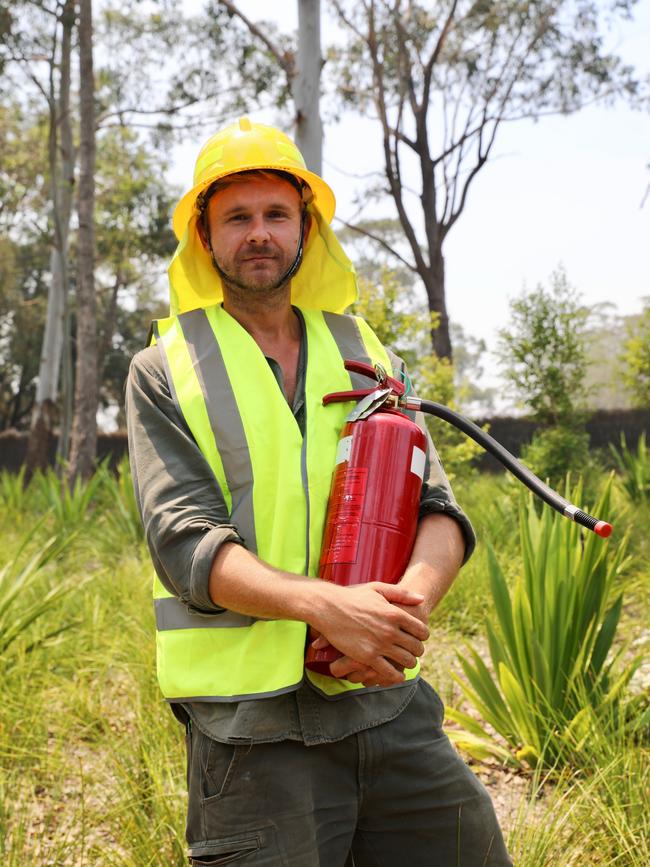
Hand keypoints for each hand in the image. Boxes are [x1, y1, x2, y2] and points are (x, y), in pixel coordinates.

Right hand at [310, 582, 429, 685]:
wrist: (328, 607)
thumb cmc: (352, 597)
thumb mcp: (378, 588)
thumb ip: (402, 593)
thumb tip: (422, 599)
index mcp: (395, 613)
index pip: (421, 630)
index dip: (422, 636)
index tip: (418, 638)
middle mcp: (390, 630)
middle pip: (417, 648)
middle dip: (417, 651)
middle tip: (413, 652)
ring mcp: (379, 644)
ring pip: (406, 661)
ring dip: (408, 664)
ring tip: (404, 663)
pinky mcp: (367, 656)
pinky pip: (389, 672)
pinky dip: (395, 676)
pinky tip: (396, 675)